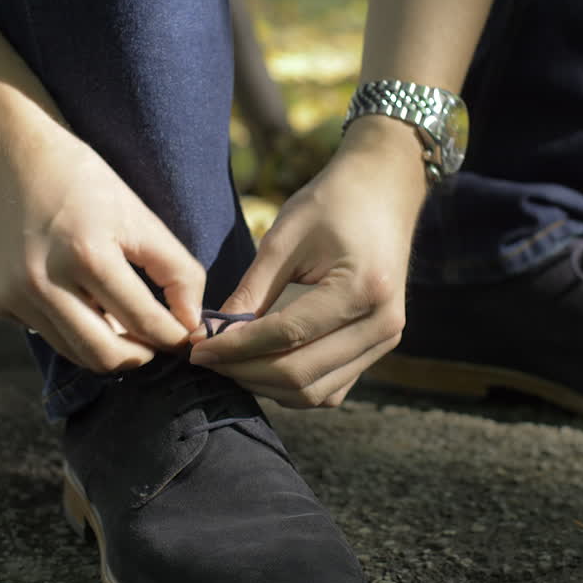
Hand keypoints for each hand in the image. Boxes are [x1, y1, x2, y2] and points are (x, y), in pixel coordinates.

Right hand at [0, 109, 203, 371]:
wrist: (4, 153)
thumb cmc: (82, 179)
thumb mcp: (138, 215)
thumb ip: (175, 269)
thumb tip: (192, 323)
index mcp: (87, 254)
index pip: (145, 323)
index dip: (175, 337)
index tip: (189, 336)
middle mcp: (43, 282)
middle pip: (106, 356)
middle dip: (142, 355)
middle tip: (159, 342)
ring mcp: (14, 296)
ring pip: (76, 353)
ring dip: (109, 347)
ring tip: (128, 324)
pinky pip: (49, 334)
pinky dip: (74, 329)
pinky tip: (83, 299)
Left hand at [189, 117, 426, 406]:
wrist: (385, 189)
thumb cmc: (333, 202)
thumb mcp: (285, 239)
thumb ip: (250, 293)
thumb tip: (211, 337)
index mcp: (362, 288)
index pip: (287, 335)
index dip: (236, 349)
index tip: (197, 349)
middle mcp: (382, 324)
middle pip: (301, 375)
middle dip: (246, 372)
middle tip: (207, 359)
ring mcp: (386, 340)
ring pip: (315, 393)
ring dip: (267, 385)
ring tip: (230, 363)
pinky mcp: (379, 347)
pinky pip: (331, 388)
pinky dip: (293, 385)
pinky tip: (262, 364)